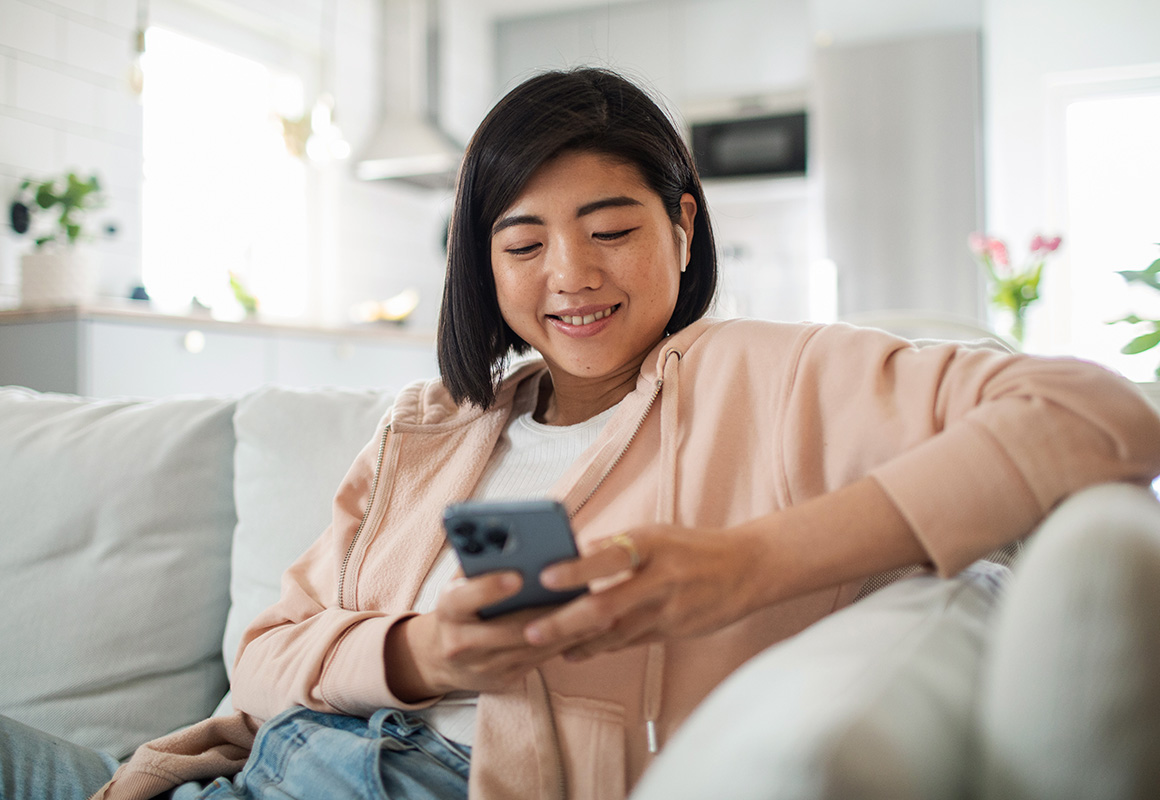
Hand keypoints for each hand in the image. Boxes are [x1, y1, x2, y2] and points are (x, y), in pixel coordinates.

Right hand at [386, 569, 611, 699]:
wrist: (437, 658)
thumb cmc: (460, 606)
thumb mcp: (459, 583)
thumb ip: (480, 564)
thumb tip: (513, 539)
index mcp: (447, 610)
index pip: (465, 598)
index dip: (489, 587)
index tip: (518, 575)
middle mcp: (460, 642)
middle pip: (509, 630)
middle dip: (548, 614)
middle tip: (583, 597)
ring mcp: (482, 666)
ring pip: (531, 648)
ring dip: (568, 632)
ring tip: (601, 614)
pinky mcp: (502, 680)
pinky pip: (539, 662)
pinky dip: (565, 645)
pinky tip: (591, 631)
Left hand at [522, 524, 770, 660]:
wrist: (748, 569)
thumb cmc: (693, 547)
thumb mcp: (656, 534)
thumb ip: (616, 547)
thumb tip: (571, 554)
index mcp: (652, 545)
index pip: (609, 557)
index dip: (577, 570)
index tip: (545, 577)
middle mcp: (660, 579)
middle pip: (606, 606)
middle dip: (565, 622)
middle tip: (531, 631)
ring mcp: (668, 610)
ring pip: (615, 633)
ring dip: (577, 642)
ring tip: (544, 646)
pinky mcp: (673, 632)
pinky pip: (630, 643)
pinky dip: (601, 647)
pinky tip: (576, 651)